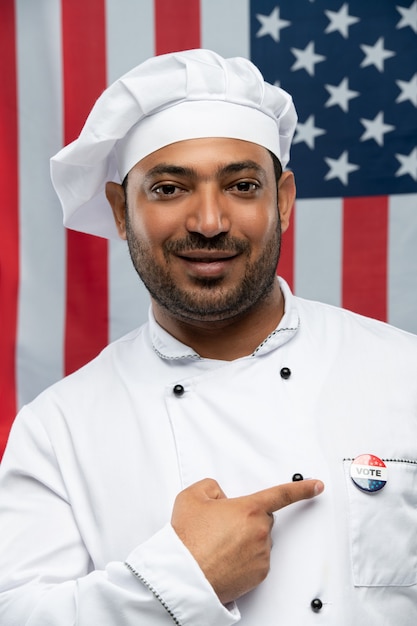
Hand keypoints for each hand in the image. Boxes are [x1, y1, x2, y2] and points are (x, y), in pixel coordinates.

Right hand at [171, 477, 323, 603]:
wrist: (183, 576)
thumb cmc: (188, 540)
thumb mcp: (192, 497)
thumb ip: (211, 486)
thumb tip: (220, 494)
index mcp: (248, 509)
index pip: (282, 494)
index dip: (302, 488)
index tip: (316, 485)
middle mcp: (259, 531)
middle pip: (262, 518)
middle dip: (247, 519)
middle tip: (222, 526)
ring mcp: (261, 554)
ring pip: (258, 540)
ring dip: (244, 540)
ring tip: (219, 545)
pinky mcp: (259, 574)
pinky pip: (256, 560)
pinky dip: (244, 559)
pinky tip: (225, 558)